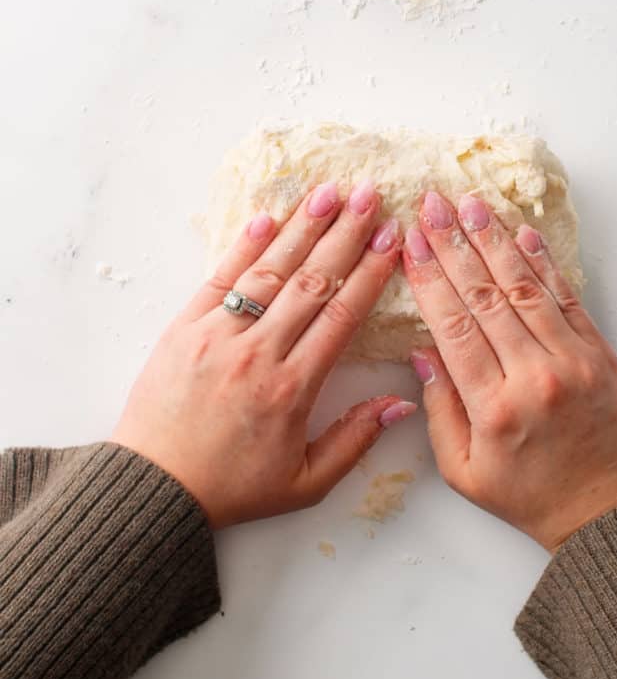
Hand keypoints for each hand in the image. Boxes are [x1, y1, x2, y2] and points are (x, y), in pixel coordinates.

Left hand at [112, 182, 414, 529]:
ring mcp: (218, 336)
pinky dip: (244, 246)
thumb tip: (400, 403)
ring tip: (330, 191)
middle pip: (312, 281)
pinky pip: (220, 279)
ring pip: (269, 271)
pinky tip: (269, 217)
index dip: (370, 273)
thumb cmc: (233, 487)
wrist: (155, 488)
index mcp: (293, 388)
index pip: (341, 316)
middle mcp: (258, 353)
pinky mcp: (184, 329)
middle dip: (346, 234)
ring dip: (302, 228)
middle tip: (371, 195)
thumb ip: (355, 440)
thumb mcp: (306, 482)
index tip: (392, 240)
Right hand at [403, 192, 616, 551]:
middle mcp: (533, 377)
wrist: (607, 512)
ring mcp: (573, 361)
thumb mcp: (464, 471)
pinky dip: (545, 264)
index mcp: (493, 408)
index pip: (452, 327)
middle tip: (432, 204)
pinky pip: (568, 299)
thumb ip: (439, 411)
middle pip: (485, 297)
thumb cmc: (530, 496)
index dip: (429, 279)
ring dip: (496, 241)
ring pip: (526, 288)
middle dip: (454, 245)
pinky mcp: (600, 355)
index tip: (409, 243)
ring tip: (471, 205)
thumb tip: (423, 352)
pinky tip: (524, 234)